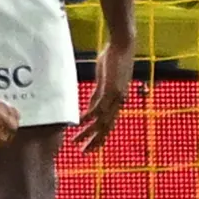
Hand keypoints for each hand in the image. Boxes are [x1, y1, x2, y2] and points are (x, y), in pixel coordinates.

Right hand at [74, 36, 136, 152]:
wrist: (122, 46)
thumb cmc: (113, 60)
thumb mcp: (104, 81)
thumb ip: (97, 95)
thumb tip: (89, 109)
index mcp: (119, 100)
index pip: (110, 124)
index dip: (100, 137)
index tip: (90, 147)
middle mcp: (119, 101)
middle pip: (107, 128)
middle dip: (95, 141)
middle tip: (84, 153)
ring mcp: (116, 97)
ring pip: (101, 121)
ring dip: (88, 133)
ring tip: (76, 142)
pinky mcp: (110, 89)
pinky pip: (98, 107)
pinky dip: (88, 117)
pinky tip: (79, 123)